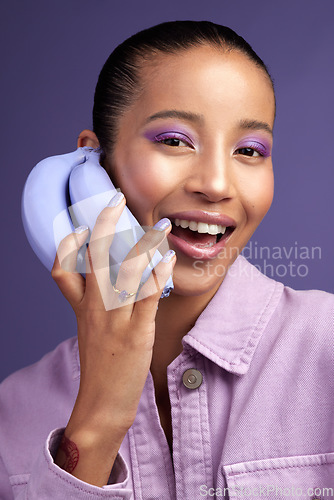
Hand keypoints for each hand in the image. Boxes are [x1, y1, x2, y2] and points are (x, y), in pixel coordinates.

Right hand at [51, 192, 175, 485]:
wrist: (102, 404)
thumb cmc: (101, 365)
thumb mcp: (89, 331)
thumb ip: (93, 304)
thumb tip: (108, 281)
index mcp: (81, 307)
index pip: (63, 267)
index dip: (67, 242)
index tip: (80, 222)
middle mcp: (94, 307)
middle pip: (93, 256)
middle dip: (104, 223)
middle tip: (117, 199)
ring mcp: (114, 318)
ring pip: (124, 270)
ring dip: (144, 243)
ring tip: (161, 224)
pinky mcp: (135, 332)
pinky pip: (146, 296)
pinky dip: (158, 274)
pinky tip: (168, 259)